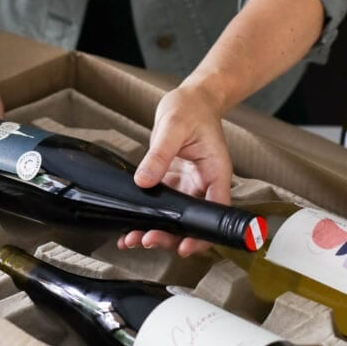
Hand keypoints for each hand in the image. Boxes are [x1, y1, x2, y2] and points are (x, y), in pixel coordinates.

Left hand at [117, 81, 231, 257]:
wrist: (192, 98)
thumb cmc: (192, 108)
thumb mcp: (174, 126)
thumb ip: (160, 154)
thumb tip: (144, 180)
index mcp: (215, 172)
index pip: (214, 211)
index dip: (201, 234)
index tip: (184, 247)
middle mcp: (204, 184)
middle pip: (192, 221)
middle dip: (170, 236)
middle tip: (146, 239)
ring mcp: (189, 185)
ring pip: (176, 217)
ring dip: (156, 230)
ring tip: (132, 238)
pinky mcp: (174, 181)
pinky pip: (162, 204)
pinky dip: (148, 216)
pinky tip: (130, 225)